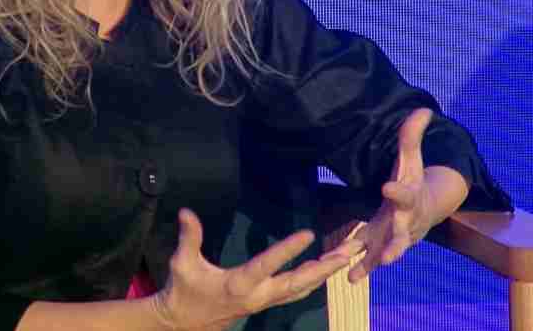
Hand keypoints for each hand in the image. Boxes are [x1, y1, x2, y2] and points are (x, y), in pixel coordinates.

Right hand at [151, 208, 362, 330]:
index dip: (288, 249)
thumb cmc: (184, 292)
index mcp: (240, 284)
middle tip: (350, 251)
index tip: (309, 233)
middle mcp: (259, 295)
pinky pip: (298, 291)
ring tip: (348, 255)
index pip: (268, 264)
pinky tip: (326, 269)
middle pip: (300, 282)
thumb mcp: (182, 264)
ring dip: (326, 272)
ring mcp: (266, 301)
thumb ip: (189, 238)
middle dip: (326, 267)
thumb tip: (186, 212)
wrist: (185, 324)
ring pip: (303, 288)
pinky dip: (315, 279)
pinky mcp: (267, 302)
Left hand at [348, 108, 467, 282]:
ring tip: (354, 275)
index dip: (397, 191)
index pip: (404, 193)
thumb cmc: (414, 179)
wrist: (426, 207)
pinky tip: (346, 279)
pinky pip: (372, 260)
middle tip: (390, 256)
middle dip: (395, 245)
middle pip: (401, 235)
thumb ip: (412, 135)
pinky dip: (361, 270)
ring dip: (371, 263)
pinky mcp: (383, 245)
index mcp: (409, 197)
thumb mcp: (412, 157)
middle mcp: (404, 222)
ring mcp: (394, 237)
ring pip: (383, 252)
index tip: (388, 187)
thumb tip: (423, 108)